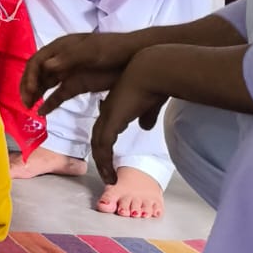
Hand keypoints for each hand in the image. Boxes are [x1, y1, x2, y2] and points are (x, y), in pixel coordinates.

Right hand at [21, 31, 142, 113]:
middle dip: (28, 87)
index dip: (30, 75)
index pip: (37, 61)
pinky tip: (42, 112)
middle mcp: (60, 60)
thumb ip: (69, 58)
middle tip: (25, 103)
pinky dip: (49, 102)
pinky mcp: (77, 84)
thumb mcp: (92, 51)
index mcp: (60, 48)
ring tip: (29, 108)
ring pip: (45, 84)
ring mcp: (68, 72)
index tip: (32, 91)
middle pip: (37, 73)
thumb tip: (46, 66)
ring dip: (35, 94)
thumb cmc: (112, 49)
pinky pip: (58, 94)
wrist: (134, 56)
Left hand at [90, 54, 168, 182]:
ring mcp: (108, 116)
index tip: (109, 160)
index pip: (104, 129)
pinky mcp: (112, 120)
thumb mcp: (149, 105)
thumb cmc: (154, 84)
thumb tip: (145, 126)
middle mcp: (107, 112)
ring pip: (98, 145)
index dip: (104, 145)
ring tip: (109, 180)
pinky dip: (105, 161)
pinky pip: (104, 146)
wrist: (152, 72)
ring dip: (103, 164)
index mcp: (114, 107)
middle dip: (101, 158)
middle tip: (106, 175)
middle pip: (98, 139)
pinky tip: (110, 174)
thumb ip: (146, 116)